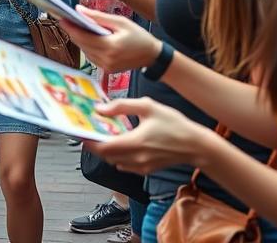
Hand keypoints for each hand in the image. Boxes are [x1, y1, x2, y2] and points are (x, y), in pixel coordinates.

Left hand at [61, 6, 161, 71]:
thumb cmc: (139, 36)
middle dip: (73, 32)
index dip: (71, 27)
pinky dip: (87, 46)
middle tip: (64, 19)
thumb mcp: (120, 22)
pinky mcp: (107, 69)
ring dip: (79, 39)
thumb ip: (98, 17)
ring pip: (85, 51)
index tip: (61, 18)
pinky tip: (86, 37)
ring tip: (74, 26)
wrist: (152, 56)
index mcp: (110, 46)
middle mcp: (106, 59)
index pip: (84, 37)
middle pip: (82, 44)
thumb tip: (79, 10)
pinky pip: (91, 56)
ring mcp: (106, 66)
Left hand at [83, 97, 211, 173]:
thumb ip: (122, 106)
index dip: (89, 141)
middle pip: (106, 156)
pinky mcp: (147, 170)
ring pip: (114, 162)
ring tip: (104, 136)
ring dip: (106, 151)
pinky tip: (121, 144)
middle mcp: (136, 158)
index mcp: (135, 142)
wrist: (196, 145)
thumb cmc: (174, 123)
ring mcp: (141, 166)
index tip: (79, 132)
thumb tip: (101, 109)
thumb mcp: (148, 107)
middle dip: (95, 145)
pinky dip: (118, 157)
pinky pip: (125, 166)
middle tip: (88, 132)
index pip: (103, 147)